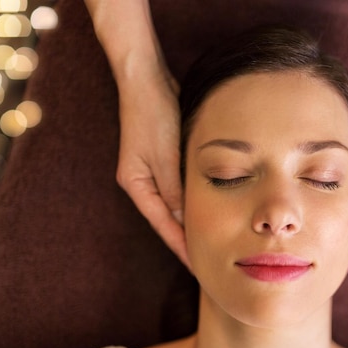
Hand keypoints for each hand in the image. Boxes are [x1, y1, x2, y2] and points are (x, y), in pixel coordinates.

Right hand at [115, 64, 189, 267]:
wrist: (148, 82)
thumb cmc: (154, 117)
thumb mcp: (165, 156)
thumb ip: (174, 189)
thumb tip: (186, 219)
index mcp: (136, 185)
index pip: (163, 224)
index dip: (181, 246)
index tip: (196, 266)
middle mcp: (143, 182)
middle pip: (167, 219)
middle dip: (187, 240)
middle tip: (208, 262)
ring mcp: (153, 172)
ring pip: (175, 205)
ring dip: (192, 222)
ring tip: (212, 242)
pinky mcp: (164, 161)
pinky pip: (181, 188)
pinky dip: (194, 201)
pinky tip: (209, 209)